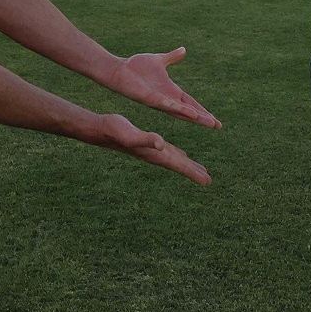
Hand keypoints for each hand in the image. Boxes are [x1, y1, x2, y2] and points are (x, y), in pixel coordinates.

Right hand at [90, 113, 210, 185]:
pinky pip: (168, 151)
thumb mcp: (132, 134)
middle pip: (179, 166)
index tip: (207, 182)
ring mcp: (152, 150)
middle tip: (208, 180)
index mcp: (155, 154)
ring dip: (187, 165)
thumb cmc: (115, 131)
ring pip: (175, 159)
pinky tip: (181, 155)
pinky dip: (178, 155)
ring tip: (199, 170)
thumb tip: (160, 143)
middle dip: (193, 172)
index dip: (193, 173)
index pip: (178, 166)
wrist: (101, 130)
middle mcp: (155, 155)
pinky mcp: (149, 143)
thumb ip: (146, 139)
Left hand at [105, 48, 220, 129]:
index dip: (203, 111)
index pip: (191, 103)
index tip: (215, 120)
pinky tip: (189, 113)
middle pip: (189, 111)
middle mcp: (167, 99)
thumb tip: (184, 50)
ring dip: (194, 116)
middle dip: (203, 118)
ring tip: (208, 122)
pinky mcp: (150, 99)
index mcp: (171, 91)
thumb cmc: (136, 67)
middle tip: (217, 126)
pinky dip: (178, 108)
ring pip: (180, 111)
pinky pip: (167, 105)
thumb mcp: (160, 60)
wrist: (119, 69)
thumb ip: (172, 58)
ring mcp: (159, 101)